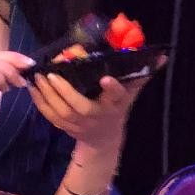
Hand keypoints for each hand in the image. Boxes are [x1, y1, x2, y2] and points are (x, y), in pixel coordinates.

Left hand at [27, 52, 167, 149]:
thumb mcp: (131, 92)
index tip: (106, 78)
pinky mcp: (65, 127)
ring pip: (61, 112)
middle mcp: (97, 116)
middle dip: (65, 91)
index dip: (112, 88)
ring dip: (47, 95)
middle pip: (79, 106)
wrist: (103, 138)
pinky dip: (39, 103)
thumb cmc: (118, 108)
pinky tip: (32, 88)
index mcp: (114, 105)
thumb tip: (162, 56)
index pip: (116, 96)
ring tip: (38, 77)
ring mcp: (79, 124)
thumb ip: (142, 74)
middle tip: (52, 74)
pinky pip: (49, 116)